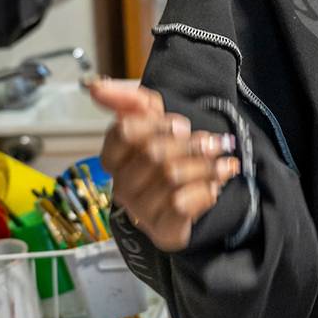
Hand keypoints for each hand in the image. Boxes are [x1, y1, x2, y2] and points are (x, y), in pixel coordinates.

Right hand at [90, 79, 239, 251]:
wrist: (191, 197)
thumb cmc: (169, 153)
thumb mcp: (153, 118)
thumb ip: (128, 99)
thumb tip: (95, 86)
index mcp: (114, 157)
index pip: (125, 131)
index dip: (158, 125)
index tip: (181, 125)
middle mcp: (122, 185)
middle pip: (153, 154)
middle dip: (190, 144)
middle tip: (213, 142)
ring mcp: (141, 211)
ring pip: (171, 178)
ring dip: (204, 165)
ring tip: (223, 160)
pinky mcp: (163, 231)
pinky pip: (181, 205)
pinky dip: (205, 190)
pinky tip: (217, 183)